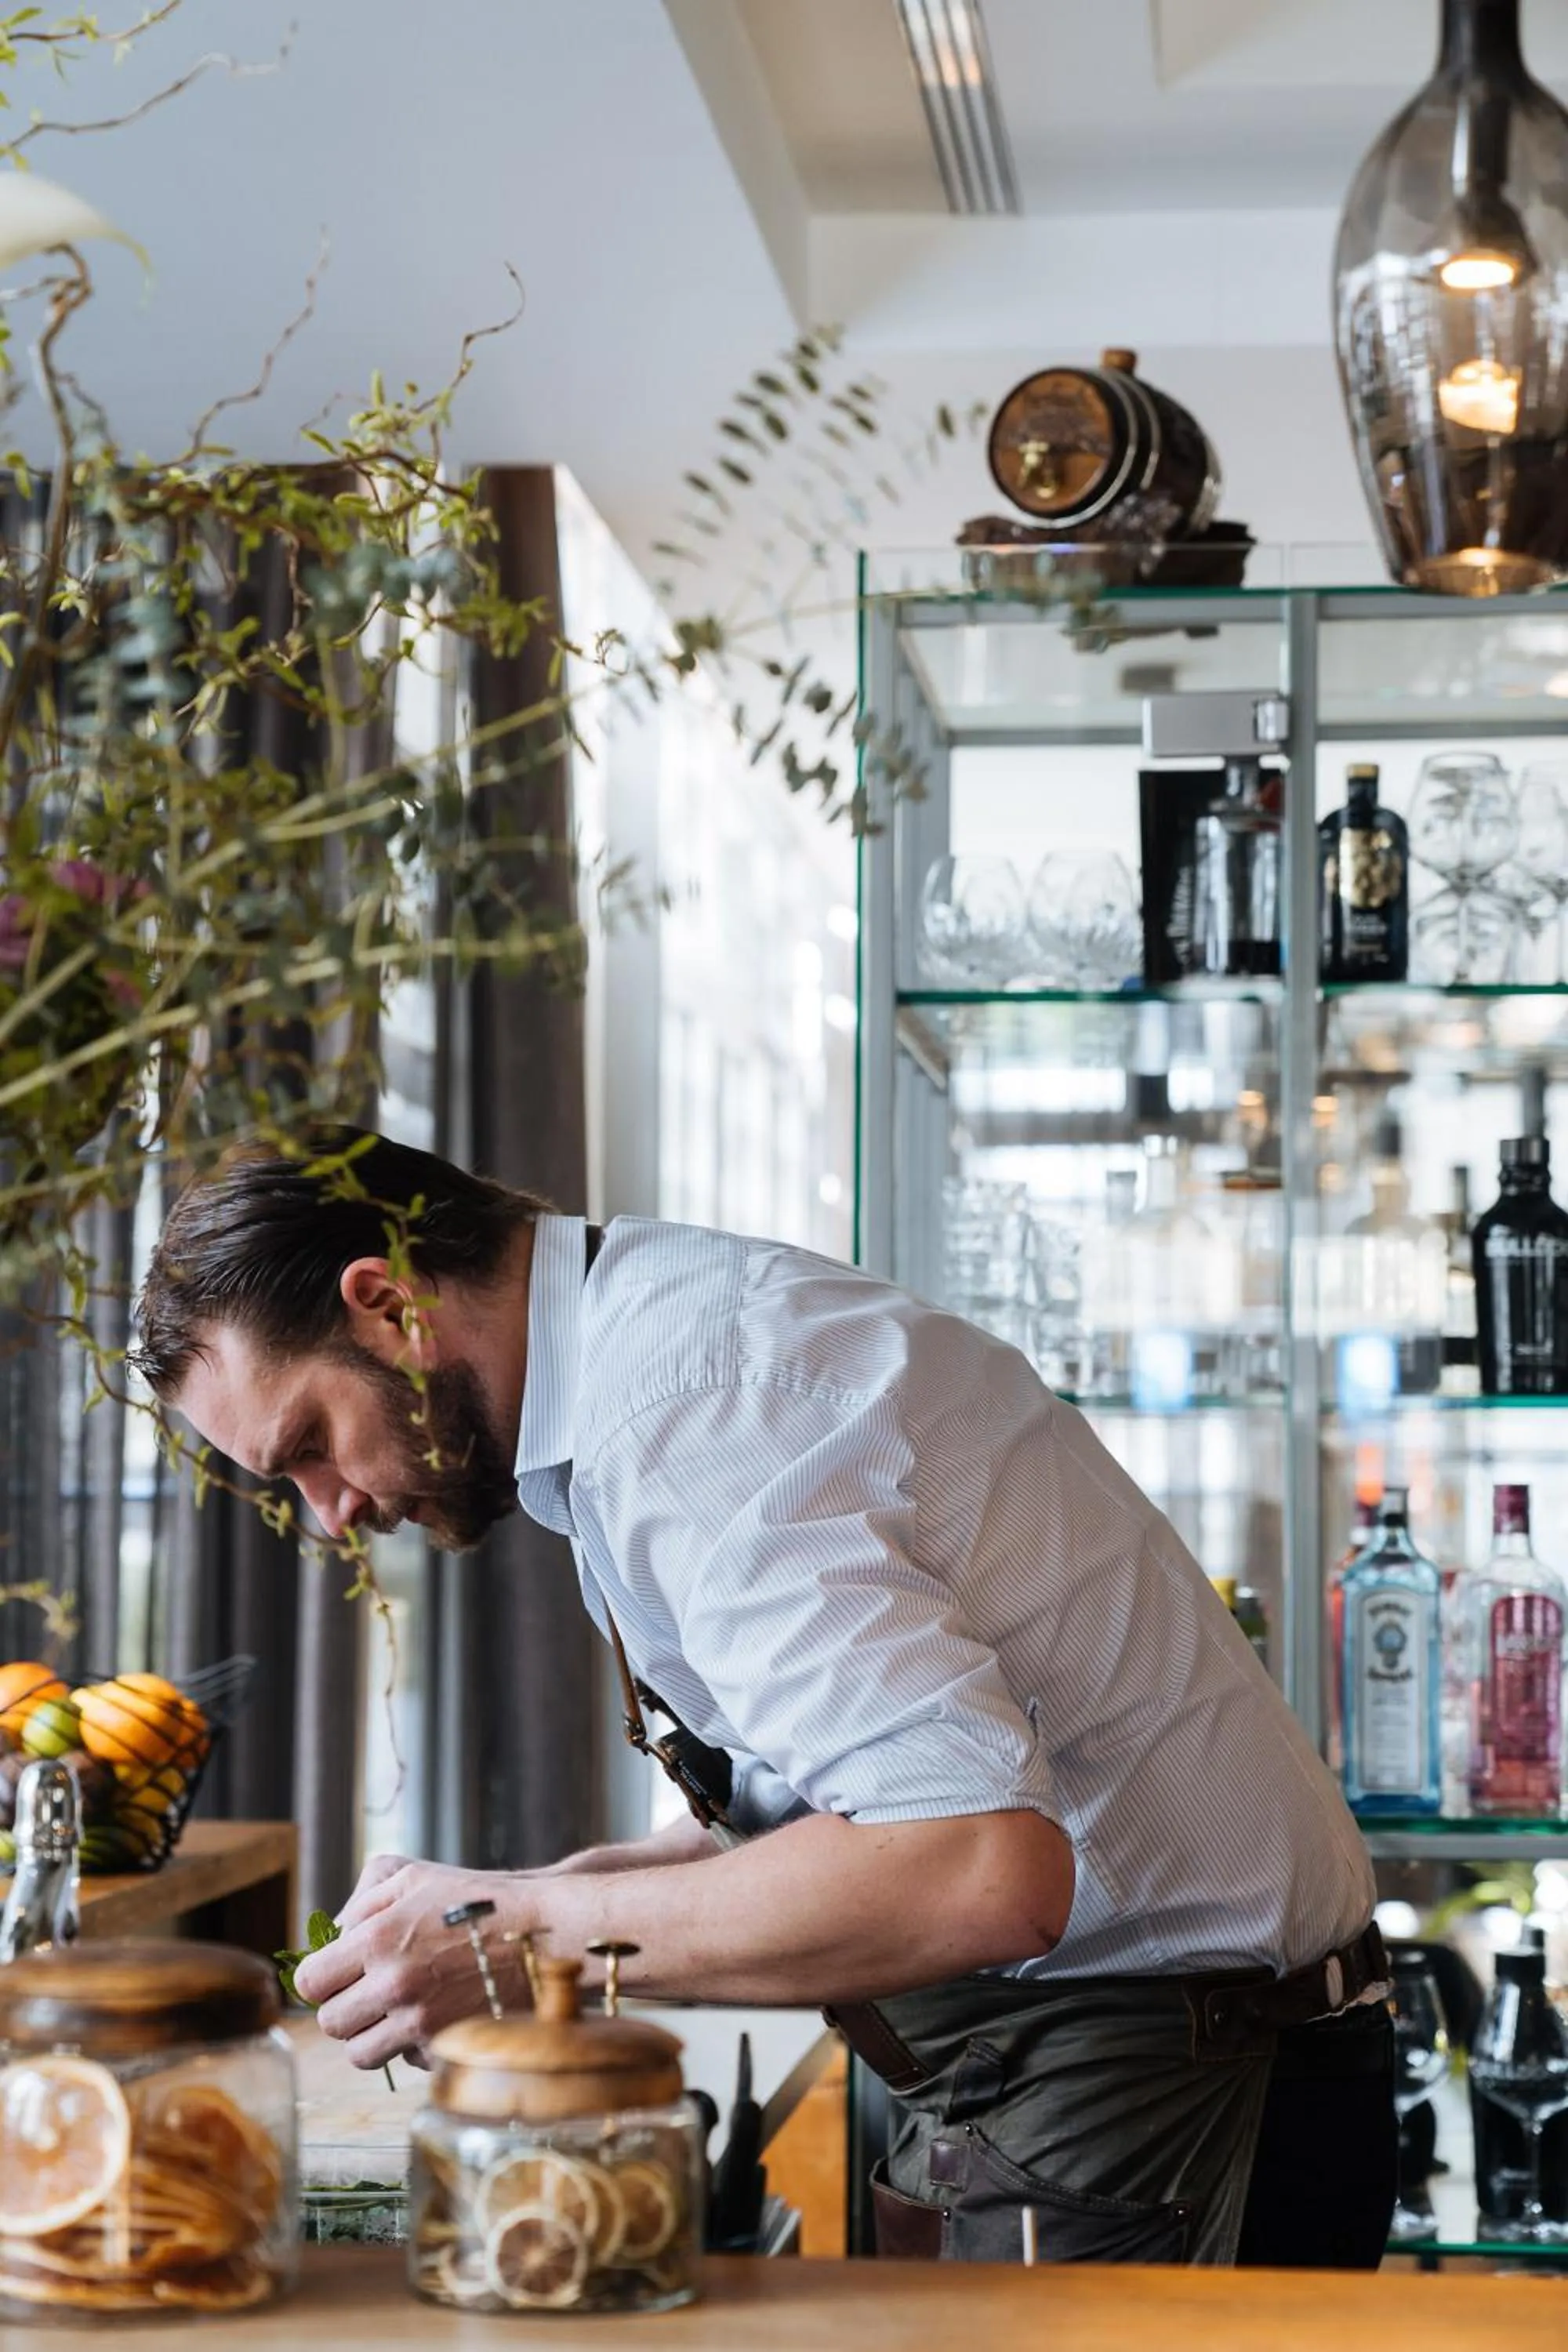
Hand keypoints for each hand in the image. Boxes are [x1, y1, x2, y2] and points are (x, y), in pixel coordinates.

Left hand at [293, 1856, 536, 2070]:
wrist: (543, 1933)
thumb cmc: (477, 1899)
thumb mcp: (412, 1877)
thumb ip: (361, 1903)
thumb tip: (333, 1938)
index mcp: (377, 1939)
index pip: (309, 1982)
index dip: (320, 1977)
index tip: (337, 1973)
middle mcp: (393, 1985)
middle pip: (331, 2024)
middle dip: (344, 2007)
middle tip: (368, 1991)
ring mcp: (420, 2022)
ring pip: (360, 2054)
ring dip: (371, 2035)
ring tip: (396, 2010)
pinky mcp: (445, 2047)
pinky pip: (404, 2061)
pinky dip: (412, 2046)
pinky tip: (435, 2015)